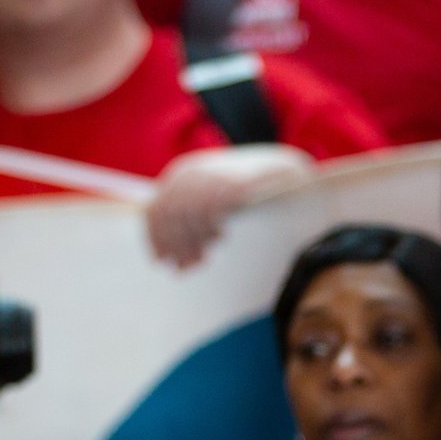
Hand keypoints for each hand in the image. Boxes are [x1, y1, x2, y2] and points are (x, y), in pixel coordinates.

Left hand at [146, 145, 319, 267]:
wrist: (285, 171)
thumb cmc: (248, 192)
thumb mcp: (214, 197)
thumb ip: (193, 215)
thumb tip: (172, 253)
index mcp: (183, 174)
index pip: (157, 209)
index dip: (156, 239)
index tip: (161, 261)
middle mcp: (193, 173)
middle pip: (170, 216)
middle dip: (175, 246)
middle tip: (184, 268)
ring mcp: (212, 177)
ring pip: (188, 216)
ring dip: (192, 243)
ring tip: (202, 260)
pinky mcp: (232, 186)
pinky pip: (211, 212)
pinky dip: (211, 229)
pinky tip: (222, 239)